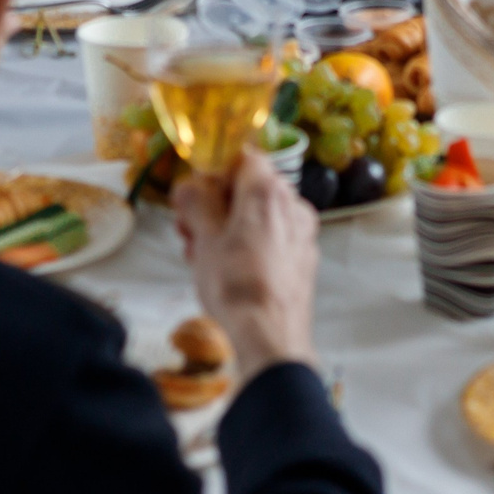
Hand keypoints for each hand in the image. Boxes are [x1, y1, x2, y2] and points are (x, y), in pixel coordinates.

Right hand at [173, 149, 318, 382]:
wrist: (271, 337)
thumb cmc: (237, 286)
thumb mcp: (203, 239)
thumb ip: (195, 203)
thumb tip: (188, 187)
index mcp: (267, 191)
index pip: (242, 157)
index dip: (214, 172)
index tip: (194, 193)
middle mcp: (292, 205)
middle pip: (250, 189)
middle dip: (216, 205)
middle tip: (189, 230)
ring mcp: (303, 233)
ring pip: (259, 217)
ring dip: (229, 228)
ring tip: (201, 256)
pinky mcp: (304, 259)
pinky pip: (273, 239)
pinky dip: (250, 245)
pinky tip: (227, 270)